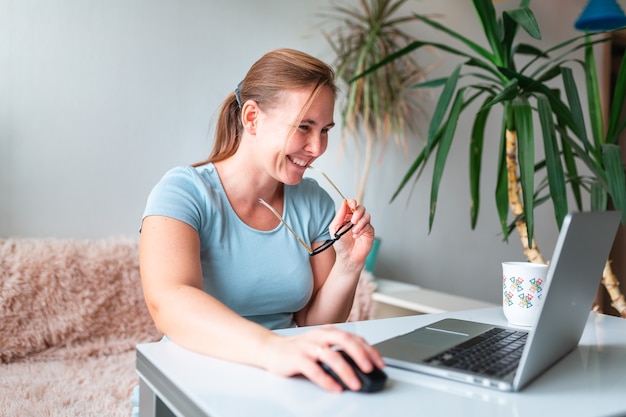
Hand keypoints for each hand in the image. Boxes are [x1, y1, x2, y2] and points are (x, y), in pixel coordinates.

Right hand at [261, 326, 384, 391]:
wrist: (271, 349)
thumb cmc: (300, 349)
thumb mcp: (322, 345)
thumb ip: (339, 352)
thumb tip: (363, 366)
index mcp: (328, 331)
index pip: (354, 338)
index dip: (369, 350)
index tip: (380, 363)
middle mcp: (319, 336)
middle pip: (344, 341)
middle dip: (360, 355)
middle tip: (370, 369)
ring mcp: (308, 346)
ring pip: (330, 356)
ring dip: (346, 371)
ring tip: (355, 384)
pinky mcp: (296, 358)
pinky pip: (314, 369)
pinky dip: (326, 380)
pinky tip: (335, 388)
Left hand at [332, 200, 374, 264]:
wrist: (347, 256)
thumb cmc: (340, 243)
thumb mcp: (335, 228)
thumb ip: (339, 215)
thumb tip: (344, 202)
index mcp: (347, 216)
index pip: (351, 204)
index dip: (352, 202)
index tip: (352, 205)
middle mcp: (356, 219)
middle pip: (361, 208)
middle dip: (357, 213)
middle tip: (353, 221)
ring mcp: (363, 225)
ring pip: (366, 216)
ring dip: (360, 223)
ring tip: (353, 232)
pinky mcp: (369, 231)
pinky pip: (369, 226)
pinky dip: (362, 230)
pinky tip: (356, 236)